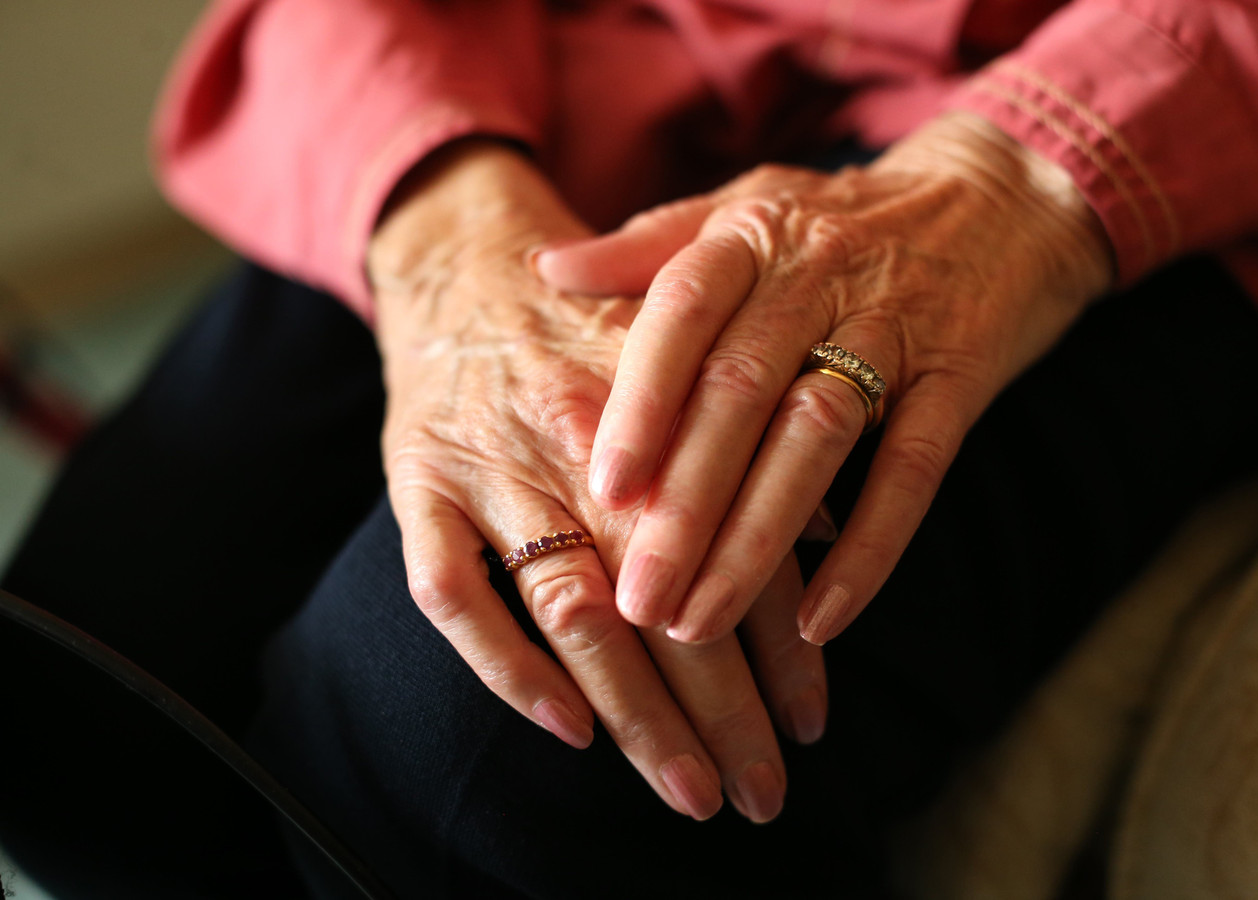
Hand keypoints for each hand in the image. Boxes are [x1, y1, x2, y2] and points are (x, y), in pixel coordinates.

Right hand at [368, 140, 824, 821]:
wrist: (467, 259)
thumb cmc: (595, 324)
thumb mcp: (686, 352)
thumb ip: (750, 434)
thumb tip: (831, 522)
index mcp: (665, 415)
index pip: (736, 549)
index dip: (779, 647)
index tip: (814, 725)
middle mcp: (583, 449)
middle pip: (664, 599)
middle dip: (722, 711)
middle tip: (760, 795)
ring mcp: (498, 470)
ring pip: (573, 610)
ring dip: (636, 712)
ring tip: (691, 789)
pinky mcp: (420, 484)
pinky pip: (452, 590)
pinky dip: (503, 664)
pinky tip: (564, 728)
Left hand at [534, 112, 1112, 645]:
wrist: (1003, 195)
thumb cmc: (845, 219)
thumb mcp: (748, 209)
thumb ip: (651, 248)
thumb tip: (544, 268)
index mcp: (753, 236)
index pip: (684, 313)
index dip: (642, 401)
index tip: (601, 489)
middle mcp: (819, 276)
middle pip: (742, 393)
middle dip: (685, 505)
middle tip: (638, 599)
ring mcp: (895, 326)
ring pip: (817, 438)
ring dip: (757, 540)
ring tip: (700, 623)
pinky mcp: (960, 378)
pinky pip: (914, 470)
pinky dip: (870, 547)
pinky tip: (821, 620)